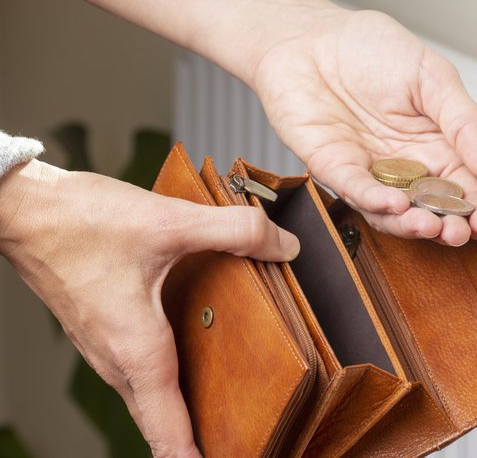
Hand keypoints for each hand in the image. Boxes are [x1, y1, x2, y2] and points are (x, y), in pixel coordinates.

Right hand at [0, 160, 299, 456]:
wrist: (23, 210)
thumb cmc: (79, 222)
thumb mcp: (170, 222)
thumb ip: (235, 231)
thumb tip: (283, 245)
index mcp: (137, 349)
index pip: (169, 430)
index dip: (197, 457)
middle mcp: (116, 359)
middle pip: (161, 422)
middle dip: (196, 441)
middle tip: (239, 441)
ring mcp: (103, 348)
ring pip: (146, 398)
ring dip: (180, 412)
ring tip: (220, 413)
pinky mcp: (99, 330)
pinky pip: (136, 373)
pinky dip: (164, 383)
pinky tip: (189, 359)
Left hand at [252, 9, 476, 245]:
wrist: (313, 36)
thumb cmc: (372, 49)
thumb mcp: (435, 78)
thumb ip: (467, 126)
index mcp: (436, 144)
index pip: (463, 185)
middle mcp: (405, 165)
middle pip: (431, 207)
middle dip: (448, 226)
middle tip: (461, 234)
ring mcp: (370, 171)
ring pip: (394, 211)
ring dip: (413, 224)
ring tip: (431, 227)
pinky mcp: (335, 168)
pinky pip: (356, 191)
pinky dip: (375, 201)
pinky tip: (395, 204)